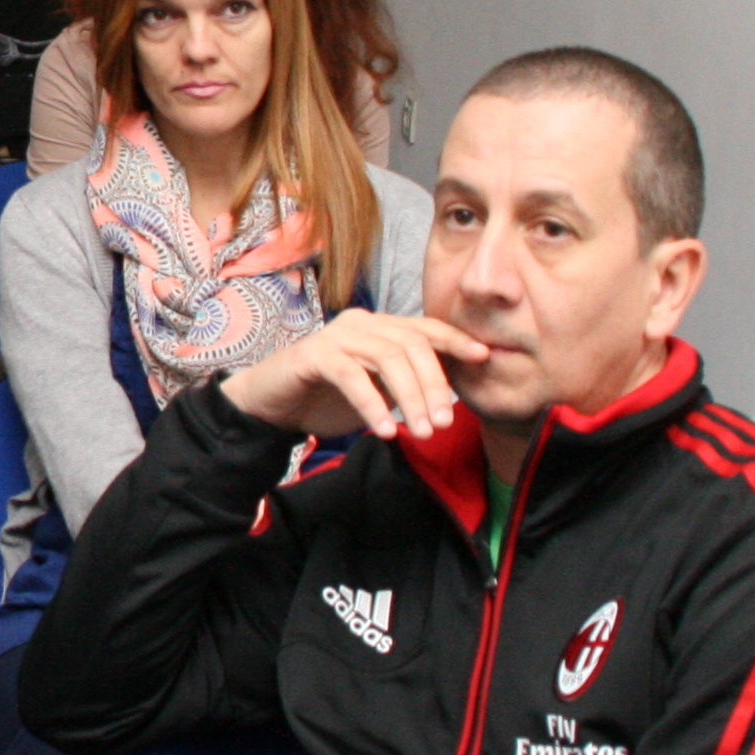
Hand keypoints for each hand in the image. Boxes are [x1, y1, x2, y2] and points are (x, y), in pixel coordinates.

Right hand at [218, 307, 494, 442]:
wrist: (271, 404)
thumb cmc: (326, 398)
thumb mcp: (376, 391)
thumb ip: (405, 385)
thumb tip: (448, 396)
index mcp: (379, 327)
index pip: (425, 327)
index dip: (456, 340)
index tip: (484, 358)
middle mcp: (361, 323)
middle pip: (411, 344)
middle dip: (434, 383)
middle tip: (444, 421)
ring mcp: (336, 335)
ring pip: (387, 357)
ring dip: (410, 397)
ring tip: (421, 431)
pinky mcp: (314, 354)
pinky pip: (352, 376)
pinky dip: (373, 404)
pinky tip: (385, 430)